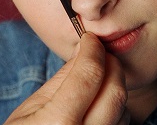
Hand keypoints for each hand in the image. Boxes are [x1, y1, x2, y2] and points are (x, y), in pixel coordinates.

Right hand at [4, 32, 128, 124]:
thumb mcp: (32, 107)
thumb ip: (61, 79)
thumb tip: (82, 51)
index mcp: (58, 124)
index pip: (88, 75)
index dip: (92, 50)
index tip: (89, 40)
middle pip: (115, 92)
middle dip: (111, 64)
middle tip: (99, 53)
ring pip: (124, 110)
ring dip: (113, 86)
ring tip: (96, 79)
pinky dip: (115, 107)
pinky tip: (98, 102)